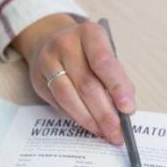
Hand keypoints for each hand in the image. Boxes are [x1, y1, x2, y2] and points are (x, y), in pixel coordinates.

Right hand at [12, 14, 135, 144]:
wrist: (50, 40)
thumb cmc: (86, 51)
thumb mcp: (105, 53)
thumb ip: (117, 77)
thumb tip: (126, 109)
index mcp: (89, 33)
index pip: (103, 61)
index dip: (117, 87)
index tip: (128, 109)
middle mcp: (65, 44)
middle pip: (86, 83)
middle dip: (105, 113)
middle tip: (118, 132)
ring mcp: (47, 61)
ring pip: (68, 97)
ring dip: (88, 119)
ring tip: (104, 132)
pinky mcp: (38, 79)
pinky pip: (58, 104)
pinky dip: (75, 117)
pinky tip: (88, 125)